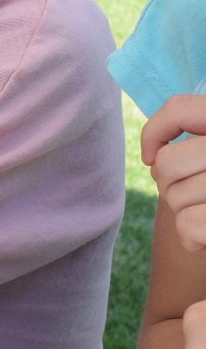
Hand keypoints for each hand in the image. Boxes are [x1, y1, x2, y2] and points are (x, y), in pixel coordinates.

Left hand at [143, 94, 205, 254]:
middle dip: (168, 187)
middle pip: (168, 164)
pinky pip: (188, 225)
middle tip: (194, 198)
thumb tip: (154, 158)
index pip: (180, 108)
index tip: (152, 156)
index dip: (154, 131)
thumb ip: (196, 146)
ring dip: (184, 215)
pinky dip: (192, 241)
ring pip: (175, 197)